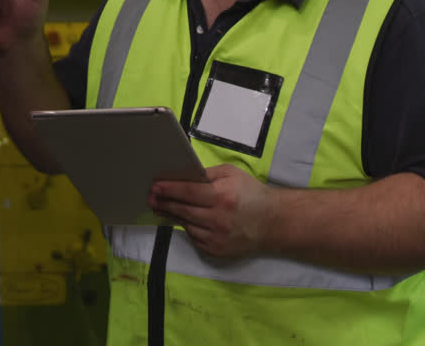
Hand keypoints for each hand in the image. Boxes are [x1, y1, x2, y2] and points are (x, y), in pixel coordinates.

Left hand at [148, 164, 273, 258]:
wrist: (273, 223)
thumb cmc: (252, 194)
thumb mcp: (233, 174)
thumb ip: (208, 174)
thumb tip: (186, 176)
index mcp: (222, 196)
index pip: (188, 192)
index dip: (169, 189)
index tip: (155, 187)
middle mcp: (218, 218)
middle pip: (183, 210)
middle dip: (164, 203)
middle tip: (151, 198)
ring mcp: (217, 237)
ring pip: (186, 225)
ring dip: (173, 216)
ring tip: (162, 207)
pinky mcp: (217, 250)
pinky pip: (195, 238)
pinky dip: (190, 228)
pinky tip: (186, 220)